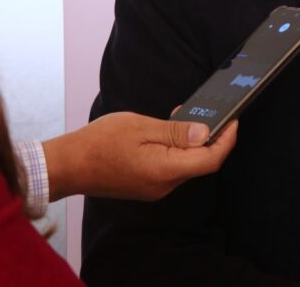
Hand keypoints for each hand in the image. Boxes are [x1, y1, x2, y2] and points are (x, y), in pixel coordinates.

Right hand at [42, 113, 237, 201]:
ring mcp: (155, 188)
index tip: (234, 120)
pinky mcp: (147, 185)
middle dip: (212, 137)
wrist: (65, 166)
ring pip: (187, 165)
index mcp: (164, 171)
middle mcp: (163, 185)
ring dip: (193, 142)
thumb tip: (205, 132)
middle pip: (202, 163)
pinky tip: (170, 132)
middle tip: (214, 112)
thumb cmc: (97, 143)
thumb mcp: (141, 127)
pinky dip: (178, 150)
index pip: (210, 159)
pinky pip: (172, 168)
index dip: (227, 139)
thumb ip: (176, 131)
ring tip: (188, 116)